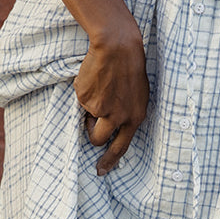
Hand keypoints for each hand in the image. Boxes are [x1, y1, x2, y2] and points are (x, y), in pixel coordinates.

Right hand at [74, 20, 149, 174]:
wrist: (118, 47)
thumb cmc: (130, 68)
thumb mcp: (137, 96)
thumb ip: (126, 114)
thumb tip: (113, 128)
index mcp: (135, 118)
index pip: (121, 147)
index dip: (110, 161)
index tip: (100, 170)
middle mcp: (119, 117)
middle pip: (99, 140)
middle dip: (93, 134)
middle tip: (90, 124)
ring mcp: (101, 109)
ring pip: (88, 119)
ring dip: (89, 109)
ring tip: (99, 88)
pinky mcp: (86, 98)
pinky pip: (81, 101)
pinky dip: (85, 91)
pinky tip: (96, 77)